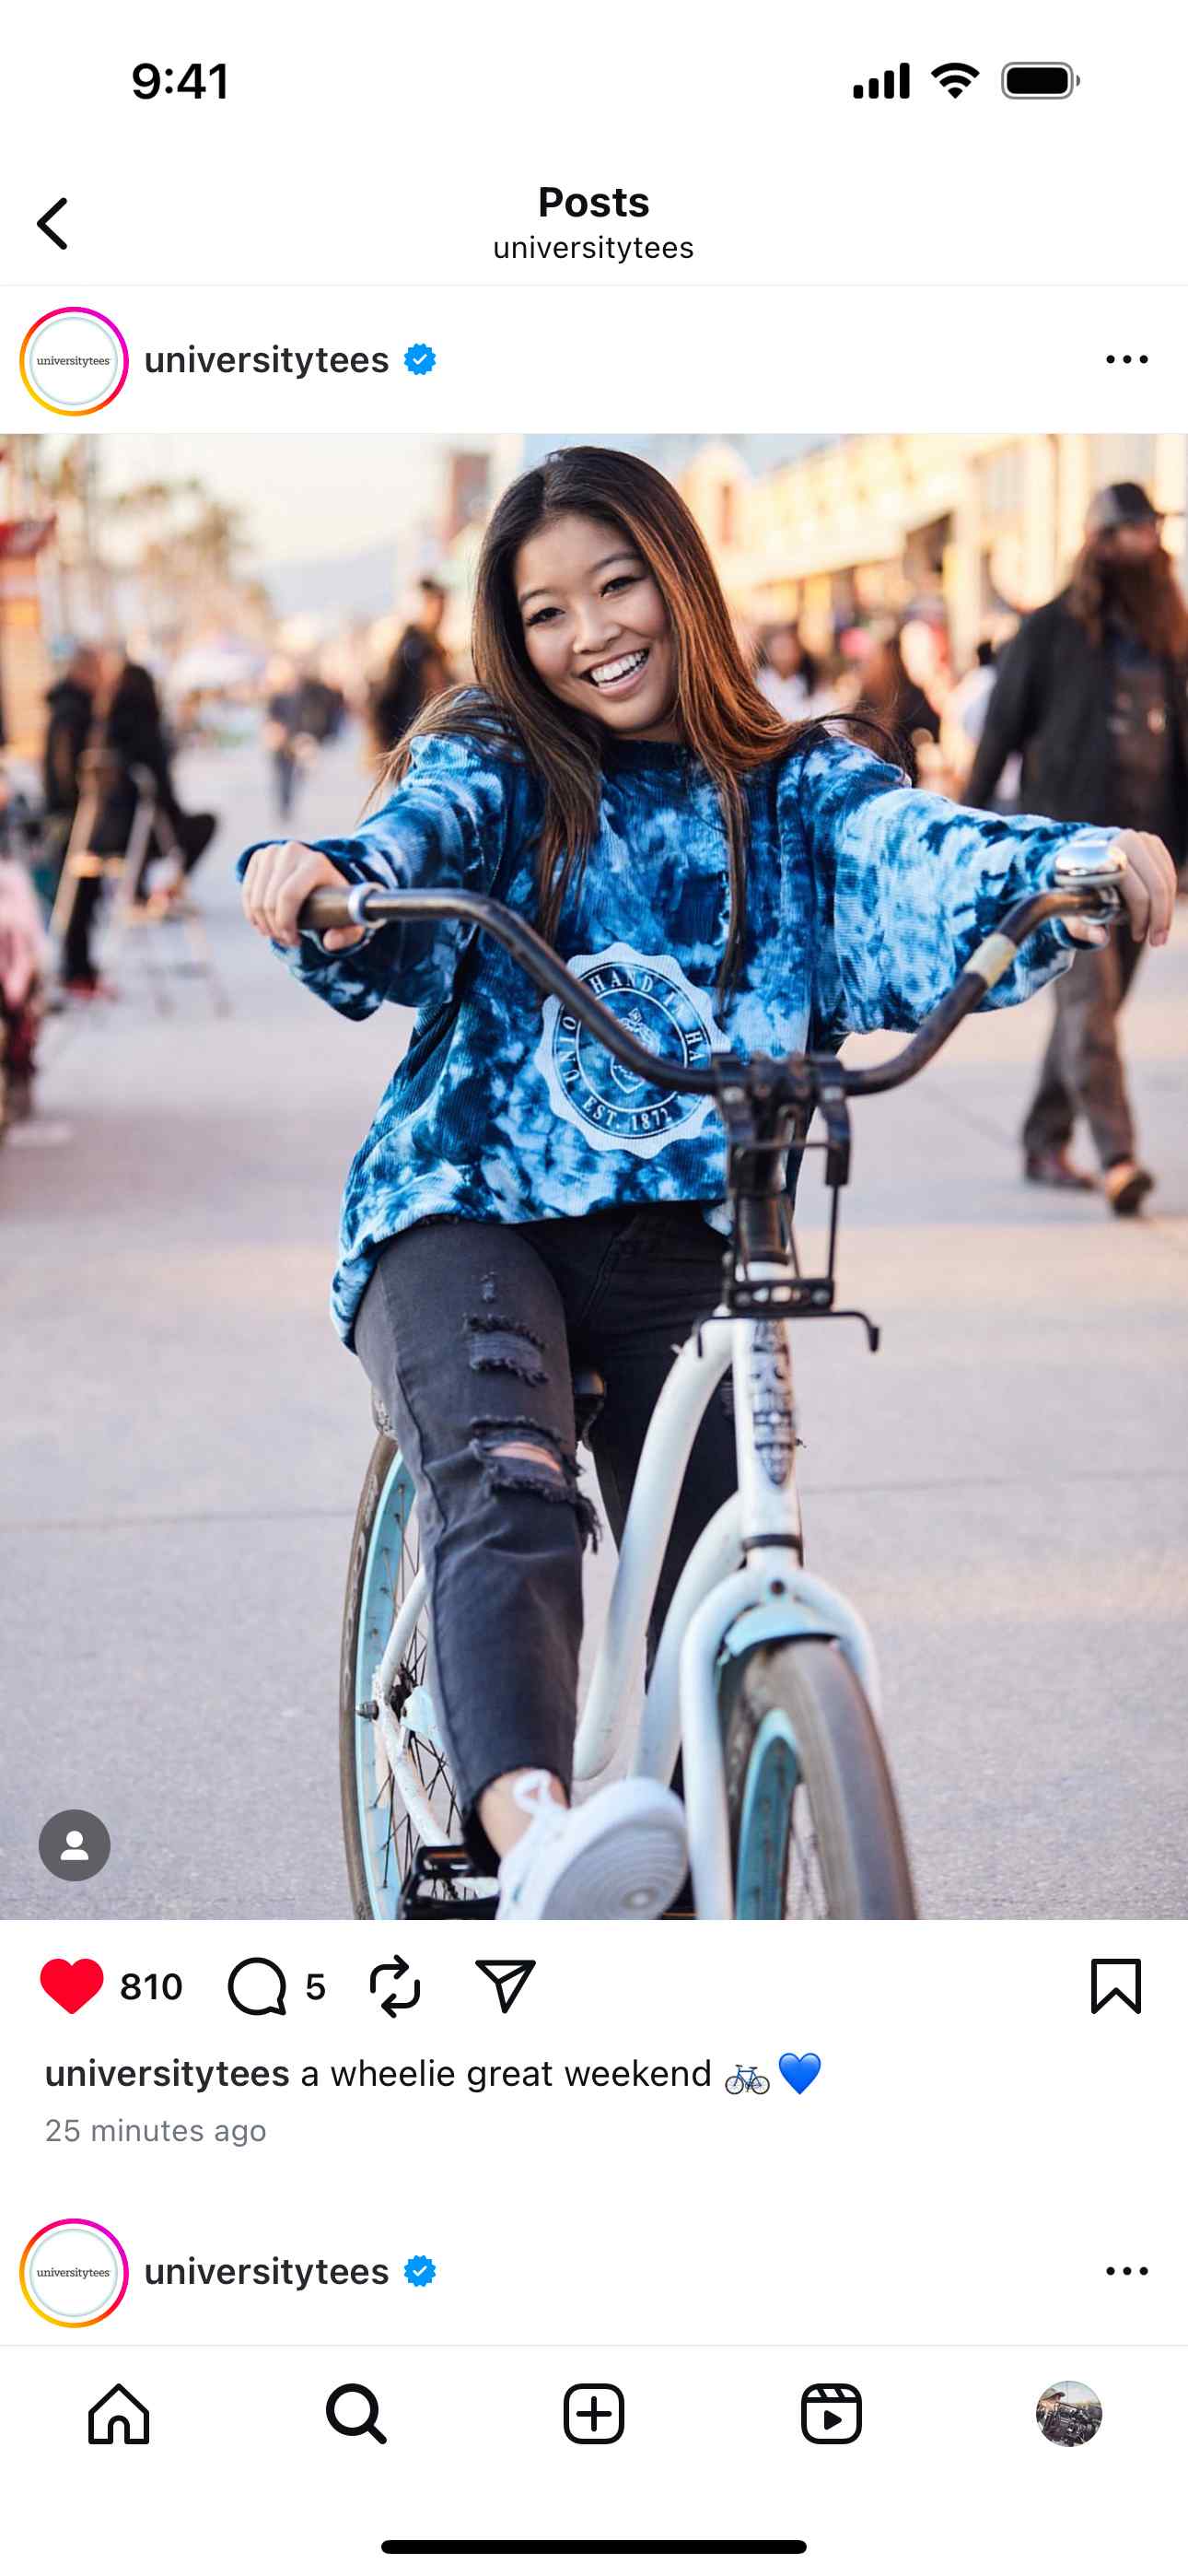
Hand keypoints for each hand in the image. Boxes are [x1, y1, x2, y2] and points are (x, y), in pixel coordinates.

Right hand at [240, 842, 363, 950]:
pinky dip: (252, 913)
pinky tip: (263, 924)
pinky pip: (247, 891)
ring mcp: (273, 851)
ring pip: (256, 898)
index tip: (294, 940)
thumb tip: (329, 942)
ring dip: (263, 923)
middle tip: (286, 940)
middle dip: (274, 928)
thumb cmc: (337, 902)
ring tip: (277, 934)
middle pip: (270, 900)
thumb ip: (347, 935)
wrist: (324, 878)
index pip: (288, 895)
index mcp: (316, 863)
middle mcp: (293, 851)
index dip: (285, 923)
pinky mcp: (260, 856)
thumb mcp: (349, 920)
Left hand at [1065, 831, 1175, 950]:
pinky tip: (1161, 914)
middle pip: (1157, 886)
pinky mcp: (1153, 843)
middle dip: (1160, 918)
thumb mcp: (1072, 907)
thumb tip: (1099, 937)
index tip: (1138, 937)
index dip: (1141, 918)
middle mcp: (1127, 842)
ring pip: (1167, 880)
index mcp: (1106, 856)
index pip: (1137, 892)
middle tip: (1157, 941)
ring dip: (1167, 910)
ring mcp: (1143, 840)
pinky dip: (1168, 896)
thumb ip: (1081, 925)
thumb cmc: (1076, 886)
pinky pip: (1168, 873)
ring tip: (1160, 932)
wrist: (1080, 855)